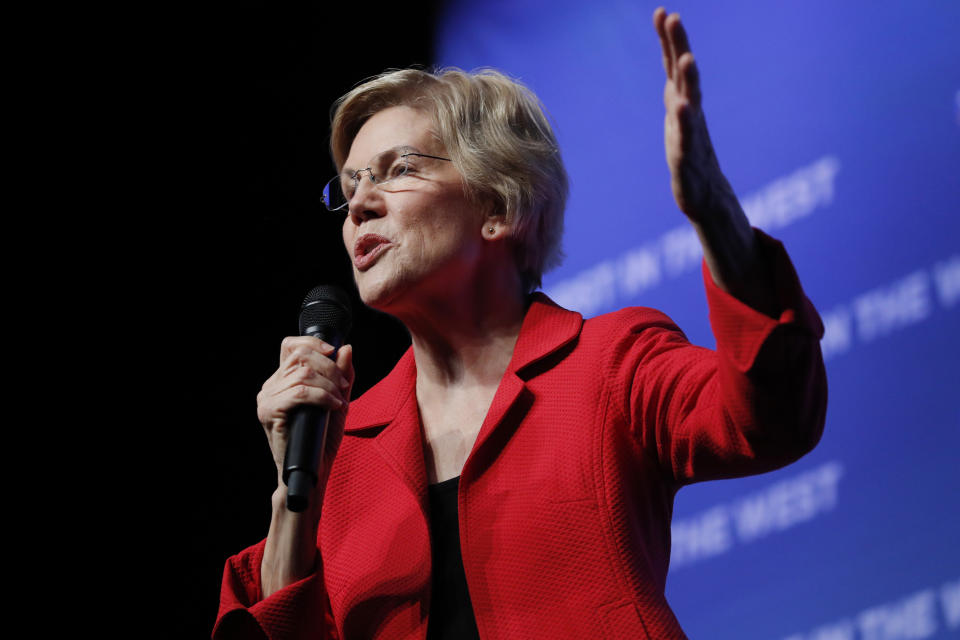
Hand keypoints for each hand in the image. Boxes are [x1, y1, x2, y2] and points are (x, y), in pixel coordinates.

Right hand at [257, 336, 353, 495]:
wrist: (313, 470)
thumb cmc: (322, 440)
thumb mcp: (338, 401)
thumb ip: (343, 376)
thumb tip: (346, 348)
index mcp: (283, 381)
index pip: (291, 346)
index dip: (313, 343)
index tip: (333, 351)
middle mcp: (271, 387)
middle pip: (299, 356)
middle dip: (329, 367)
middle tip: (343, 387)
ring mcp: (266, 399)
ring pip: (301, 374)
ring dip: (329, 385)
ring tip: (340, 401)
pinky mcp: (269, 412)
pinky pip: (299, 393)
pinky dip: (322, 396)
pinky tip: (333, 406)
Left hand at [654, 7, 732, 221]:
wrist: (704, 194)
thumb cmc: (689, 153)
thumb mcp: (678, 113)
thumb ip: (677, 85)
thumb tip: (675, 57)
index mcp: (683, 100)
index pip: (674, 64)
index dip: (669, 39)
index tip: (662, 11)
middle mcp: (690, 111)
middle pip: (683, 74)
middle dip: (679, 46)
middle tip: (674, 17)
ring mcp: (691, 133)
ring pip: (691, 100)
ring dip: (689, 79)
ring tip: (687, 57)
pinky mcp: (687, 157)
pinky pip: (687, 136)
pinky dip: (686, 121)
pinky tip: (683, 106)